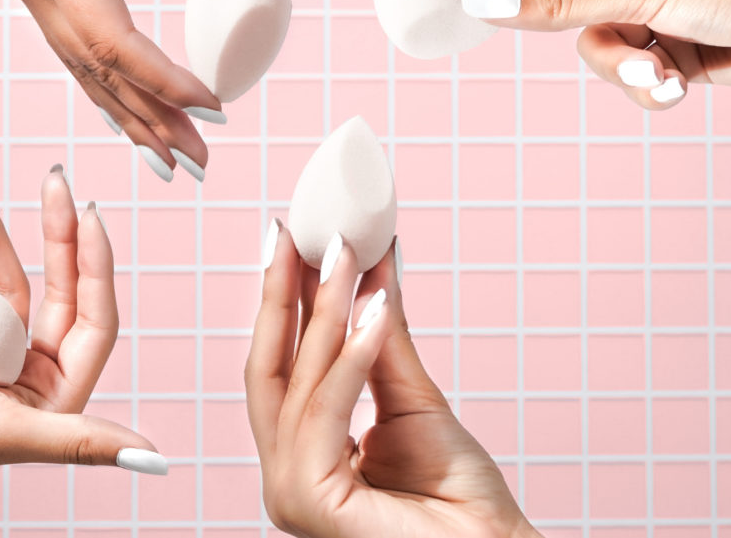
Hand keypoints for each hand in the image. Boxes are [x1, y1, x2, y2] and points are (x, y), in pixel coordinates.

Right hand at [0, 0, 299, 181]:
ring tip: (169, 157)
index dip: (165, 83)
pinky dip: (104, 82)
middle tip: (199, 163)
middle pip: (94, 71)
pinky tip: (127, 108)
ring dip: (126, 112)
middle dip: (149, 120)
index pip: (115, 44)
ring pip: (78, 66)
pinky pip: (69, 43)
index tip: (215, 110)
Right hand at [245, 226, 539, 537]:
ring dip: (323, 309)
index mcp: (305, 453)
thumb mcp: (412, 398)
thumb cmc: (461, 499)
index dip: (286, 300)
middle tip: (292, 231)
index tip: (295, 241)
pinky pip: (324, 409)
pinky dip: (348, 356)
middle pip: (269, 368)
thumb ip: (381, 338)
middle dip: (279, 293)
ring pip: (298, 381)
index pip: (285, 365)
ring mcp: (290, 489)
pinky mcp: (307, 499)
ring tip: (346, 252)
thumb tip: (372, 267)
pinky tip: (372, 308)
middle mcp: (285, 472)